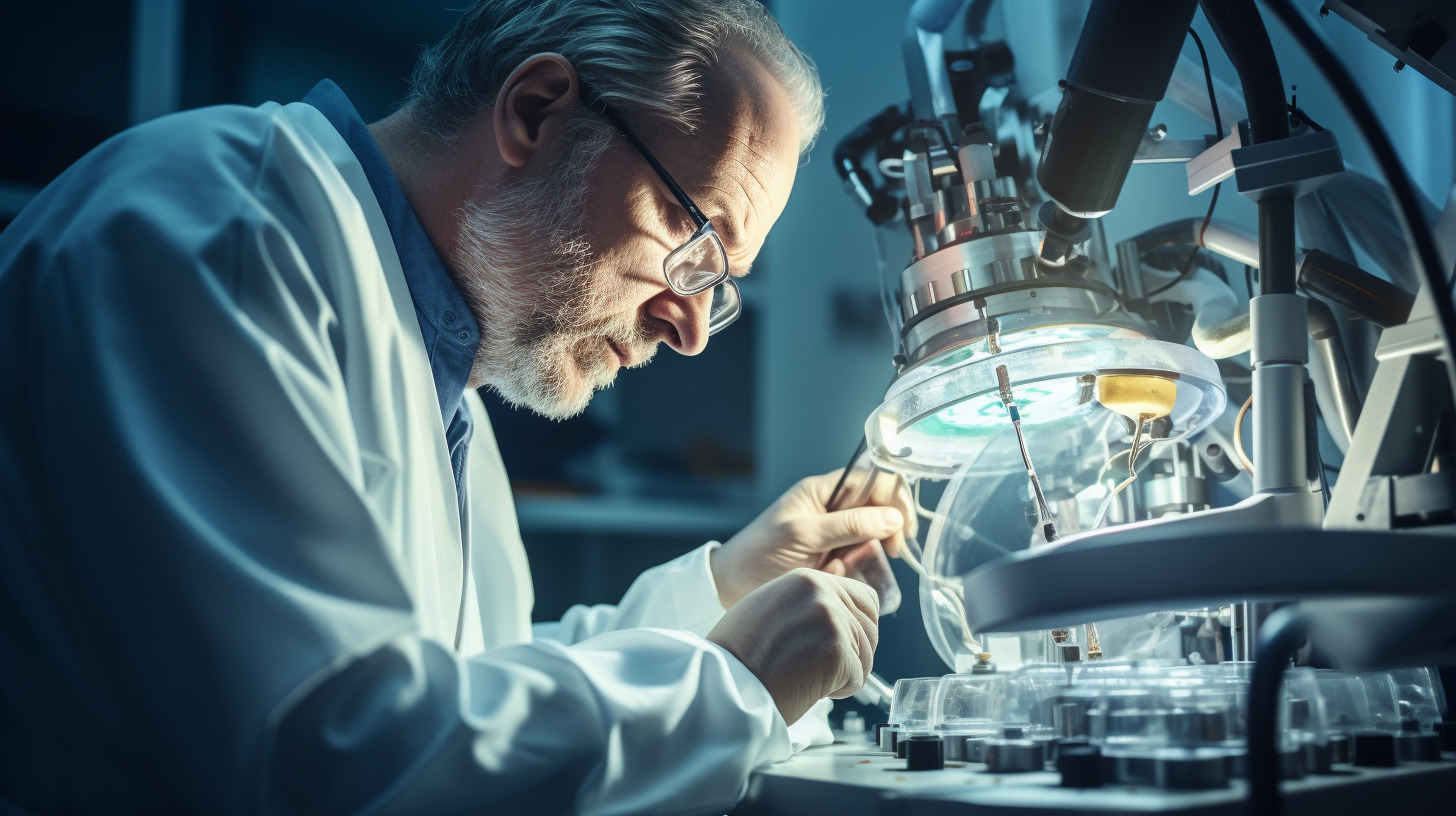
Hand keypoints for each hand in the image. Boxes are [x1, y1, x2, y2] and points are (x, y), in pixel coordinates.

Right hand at [707, 569, 878, 723]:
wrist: (724, 682)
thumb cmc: (739, 653)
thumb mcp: (771, 606)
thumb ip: (807, 603)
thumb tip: (840, 612)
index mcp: (807, 579)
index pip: (864, 598)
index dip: (856, 627)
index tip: (835, 644)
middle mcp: (823, 594)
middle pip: (871, 629)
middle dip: (853, 653)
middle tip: (816, 664)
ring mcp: (832, 621)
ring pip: (866, 656)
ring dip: (843, 673)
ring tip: (805, 674)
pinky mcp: (837, 651)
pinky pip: (858, 678)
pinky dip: (838, 690)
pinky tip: (807, 685)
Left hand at [710, 469, 915, 607]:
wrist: (733, 586)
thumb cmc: (760, 553)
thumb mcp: (803, 535)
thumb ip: (847, 525)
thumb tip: (893, 518)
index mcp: (824, 490)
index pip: (872, 480)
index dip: (894, 498)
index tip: (902, 526)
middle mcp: (834, 509)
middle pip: (880, 509)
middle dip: (887, 531)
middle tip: (888, 553)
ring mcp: (836, 534)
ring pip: (874, 538)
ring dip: (869, 554)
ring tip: (848, 567)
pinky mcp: (836, 558)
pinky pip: (862, 560)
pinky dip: (859, 570)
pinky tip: (841, 576)